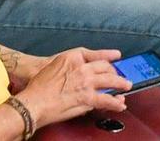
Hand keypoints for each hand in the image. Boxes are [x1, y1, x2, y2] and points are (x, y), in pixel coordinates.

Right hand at [14, 47, 131, 127]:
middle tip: (120, 76)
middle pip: (105, 67)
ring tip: (126, 86)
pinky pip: (106, 99)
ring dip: (121, 84)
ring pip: (110, 80)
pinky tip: (120, 104)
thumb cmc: (38, 87)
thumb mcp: (54, 67)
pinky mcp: (87, 97)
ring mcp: (86, 82)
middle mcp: (82, 67)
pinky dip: (115, 103)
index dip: (107, 56)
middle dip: (115, 72)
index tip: (116, 56)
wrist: (33, 102)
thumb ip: (70, 68)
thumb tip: (82, 76)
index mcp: (73, 57)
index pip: (96, 55)